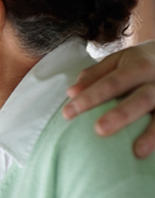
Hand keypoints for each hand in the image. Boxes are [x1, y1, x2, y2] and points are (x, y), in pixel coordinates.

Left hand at [64, 40, 154, 157]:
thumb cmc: (138, 62)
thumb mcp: (117, 61)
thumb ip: (95, 75)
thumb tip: (71, 93)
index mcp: (139, 65)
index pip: (111, 83)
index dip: (90, 98)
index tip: (68, 113)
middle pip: (140, 98)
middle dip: (121, 115)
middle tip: (99, 130)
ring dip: (151, 133)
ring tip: (138, 151)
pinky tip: (147, 152)